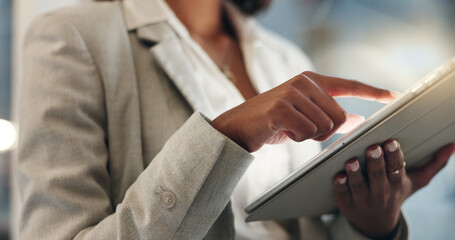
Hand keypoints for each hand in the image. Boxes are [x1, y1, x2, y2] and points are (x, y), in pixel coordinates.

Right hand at [211, 71, 396, 151]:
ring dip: (309, 136)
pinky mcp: (282, 108)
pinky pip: (308, 132)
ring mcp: (292, 93)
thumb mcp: (304, 117)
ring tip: (290, 129)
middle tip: (302, 130)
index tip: (394, 96)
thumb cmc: (273, 123)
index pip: (348, 84)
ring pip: (325, 126)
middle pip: (339, 116)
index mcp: (311, 81)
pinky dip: (298, 139)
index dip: (373, 92)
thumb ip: (330, 116)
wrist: (238, 127)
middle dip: (325, 131)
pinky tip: (282, 131)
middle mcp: (303, 82)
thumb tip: (357, 121)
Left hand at [333, 140, 454, 237]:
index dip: (393, 155)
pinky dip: (340, 185)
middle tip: (372, 148)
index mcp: (397, 183)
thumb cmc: (395, 193)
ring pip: (358, 185)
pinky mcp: (346, 203)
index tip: (390, 142)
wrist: (377, 223)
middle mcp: (380, 192)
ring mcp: (362, 199)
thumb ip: (433, 164)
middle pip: (378, 175)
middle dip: (375, 161)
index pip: (396, 168)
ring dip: (355, 173)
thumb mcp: (416, 181)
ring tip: (351, 161)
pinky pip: (343, 194)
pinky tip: (338, 176)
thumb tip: (452, 145)